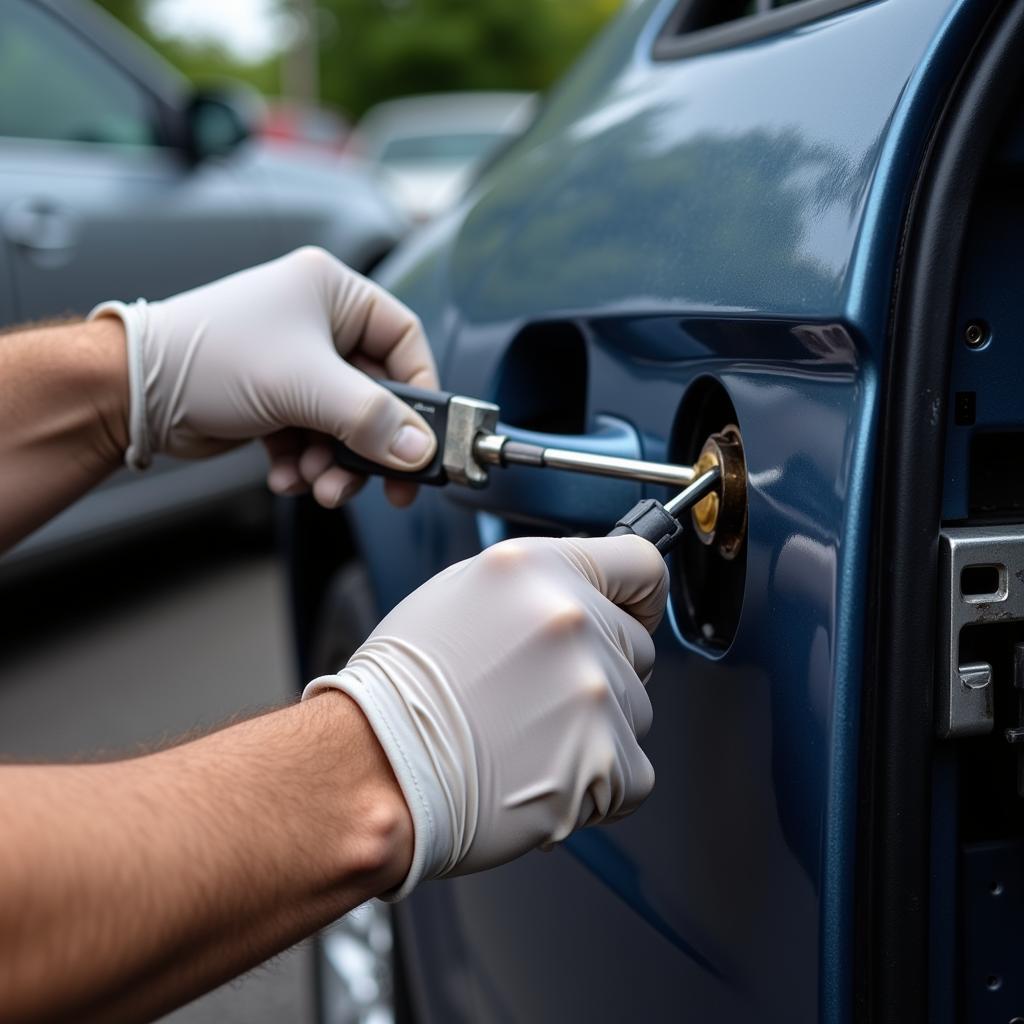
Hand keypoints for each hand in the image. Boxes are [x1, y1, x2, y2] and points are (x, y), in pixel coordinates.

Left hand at [91, 247, 438, 507]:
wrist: (132, 392)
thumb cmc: (209, 358)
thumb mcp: (306, 386)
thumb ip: (373, 420)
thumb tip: (420, 451)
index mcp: (332, 292)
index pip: (403, 340)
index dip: (420, 392)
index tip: (424, 438)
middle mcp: (318, 324)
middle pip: (377, 393)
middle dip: (372, 444)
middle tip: (387, 485)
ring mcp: (296, 365)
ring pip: (345, 423)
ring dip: (338, 463)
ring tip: (320, 485)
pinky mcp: (276, 400)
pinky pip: (314, 437)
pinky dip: (307, 463)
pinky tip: (287, 477)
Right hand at [304, 534, 668, 896]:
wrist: (371, 770)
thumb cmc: (399, 693)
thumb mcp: (459, 597)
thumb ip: (534, 590)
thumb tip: (581, 599)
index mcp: (535, 570)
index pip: (640, 565)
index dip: (636, 598)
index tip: (632, 616)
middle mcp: (568, 620)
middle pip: (637, 647)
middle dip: (600, 674)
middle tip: (536, 699)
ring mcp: (591, 688)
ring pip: (635, 713)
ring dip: (595, 732)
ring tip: (525, 739)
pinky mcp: (604, 757)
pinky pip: (633, 773)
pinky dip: (599, 784)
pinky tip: (540, 774)